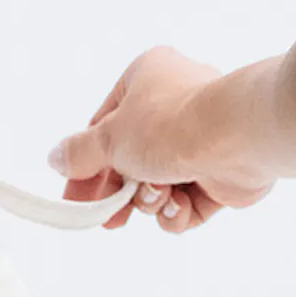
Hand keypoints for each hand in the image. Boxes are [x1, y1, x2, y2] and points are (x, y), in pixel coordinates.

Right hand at [48, 45, 276, 233]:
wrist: (239, 138)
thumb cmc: (171, 124)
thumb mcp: (110, 138)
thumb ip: (80, 153)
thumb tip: (57, 158)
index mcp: (147, 78)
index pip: (105, 126)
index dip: (86, 166)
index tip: (74, 197)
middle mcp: (175, 103)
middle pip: (133, 159)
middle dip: (122, 192)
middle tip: (110, 218)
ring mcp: (202, 139)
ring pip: (161, 183)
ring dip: (152, 200)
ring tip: (159, 197)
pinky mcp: (223, 173)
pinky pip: (190, 200)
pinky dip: (180, 210)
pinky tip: (179, 207)